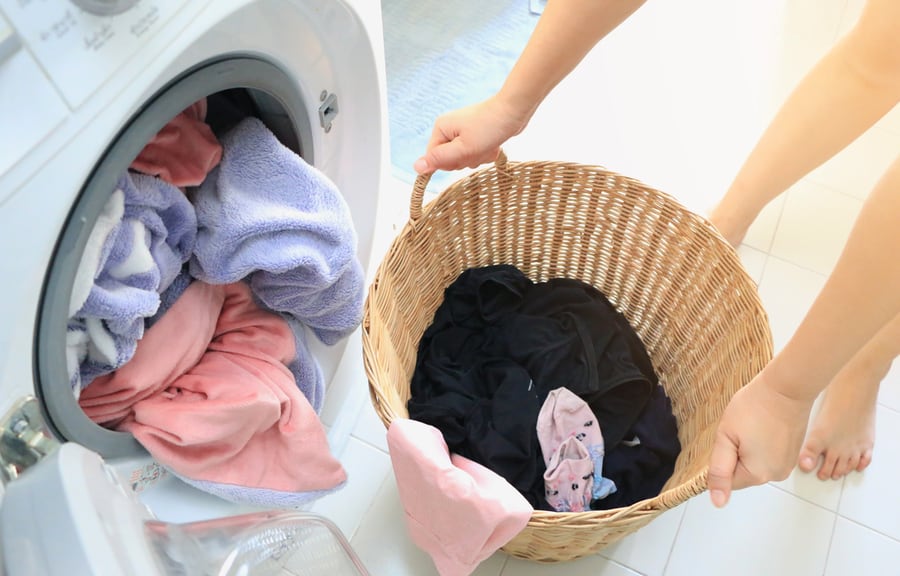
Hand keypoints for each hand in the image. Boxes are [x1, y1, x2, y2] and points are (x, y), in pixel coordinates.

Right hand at [413, 96, 530, 173]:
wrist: (514, 111)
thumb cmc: (489, 127)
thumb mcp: (463, 148)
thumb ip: (439, 159)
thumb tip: (416, 168)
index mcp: (441, 129)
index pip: (435, 159)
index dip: (450, 163)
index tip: (464, 155)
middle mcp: (449, 129)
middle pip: (450, 160)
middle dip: (466, 159)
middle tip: (478, 148)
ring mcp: (462, 132)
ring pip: (464, 159)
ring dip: (478, 157)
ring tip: (487, 145)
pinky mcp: (475, 135)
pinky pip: (475, 154)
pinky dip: (485, 153)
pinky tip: (493, 144)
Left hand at [707, 369, 813, 506]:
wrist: (786, 389)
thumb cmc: (754, 407)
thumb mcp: (726, 437)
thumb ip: (719, 471)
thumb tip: (717, 502)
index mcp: (758, 474)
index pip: (728, 479)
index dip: (723, 457)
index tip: (730, 437)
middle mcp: (776, 475)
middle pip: (742, 472)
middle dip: (736, 452)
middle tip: (742, 429)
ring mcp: (788, 465)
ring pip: (755, 463)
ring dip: (749, 448)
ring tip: (754, 426)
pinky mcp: (793, 454)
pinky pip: (769, 455)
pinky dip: (763, 443)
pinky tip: (764, 426)